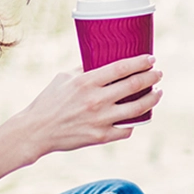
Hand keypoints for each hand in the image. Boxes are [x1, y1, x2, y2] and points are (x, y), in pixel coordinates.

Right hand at [17, 54, 162, 159]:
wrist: (36, 131)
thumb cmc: (49, 100)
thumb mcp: (64, 77)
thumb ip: (85, 68)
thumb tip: (102, 57)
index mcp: (87, 82)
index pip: (121, 68)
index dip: (140, 62)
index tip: (151, 59)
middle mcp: (96, 100)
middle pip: (133, 86)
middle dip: (151, 78)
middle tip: (158, 74)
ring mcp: (100, 120)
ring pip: (137, 109)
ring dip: (152, 99)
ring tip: (157, 93)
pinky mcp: (100, 137)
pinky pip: (126, 130)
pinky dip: (134, 123)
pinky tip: (138, 117)